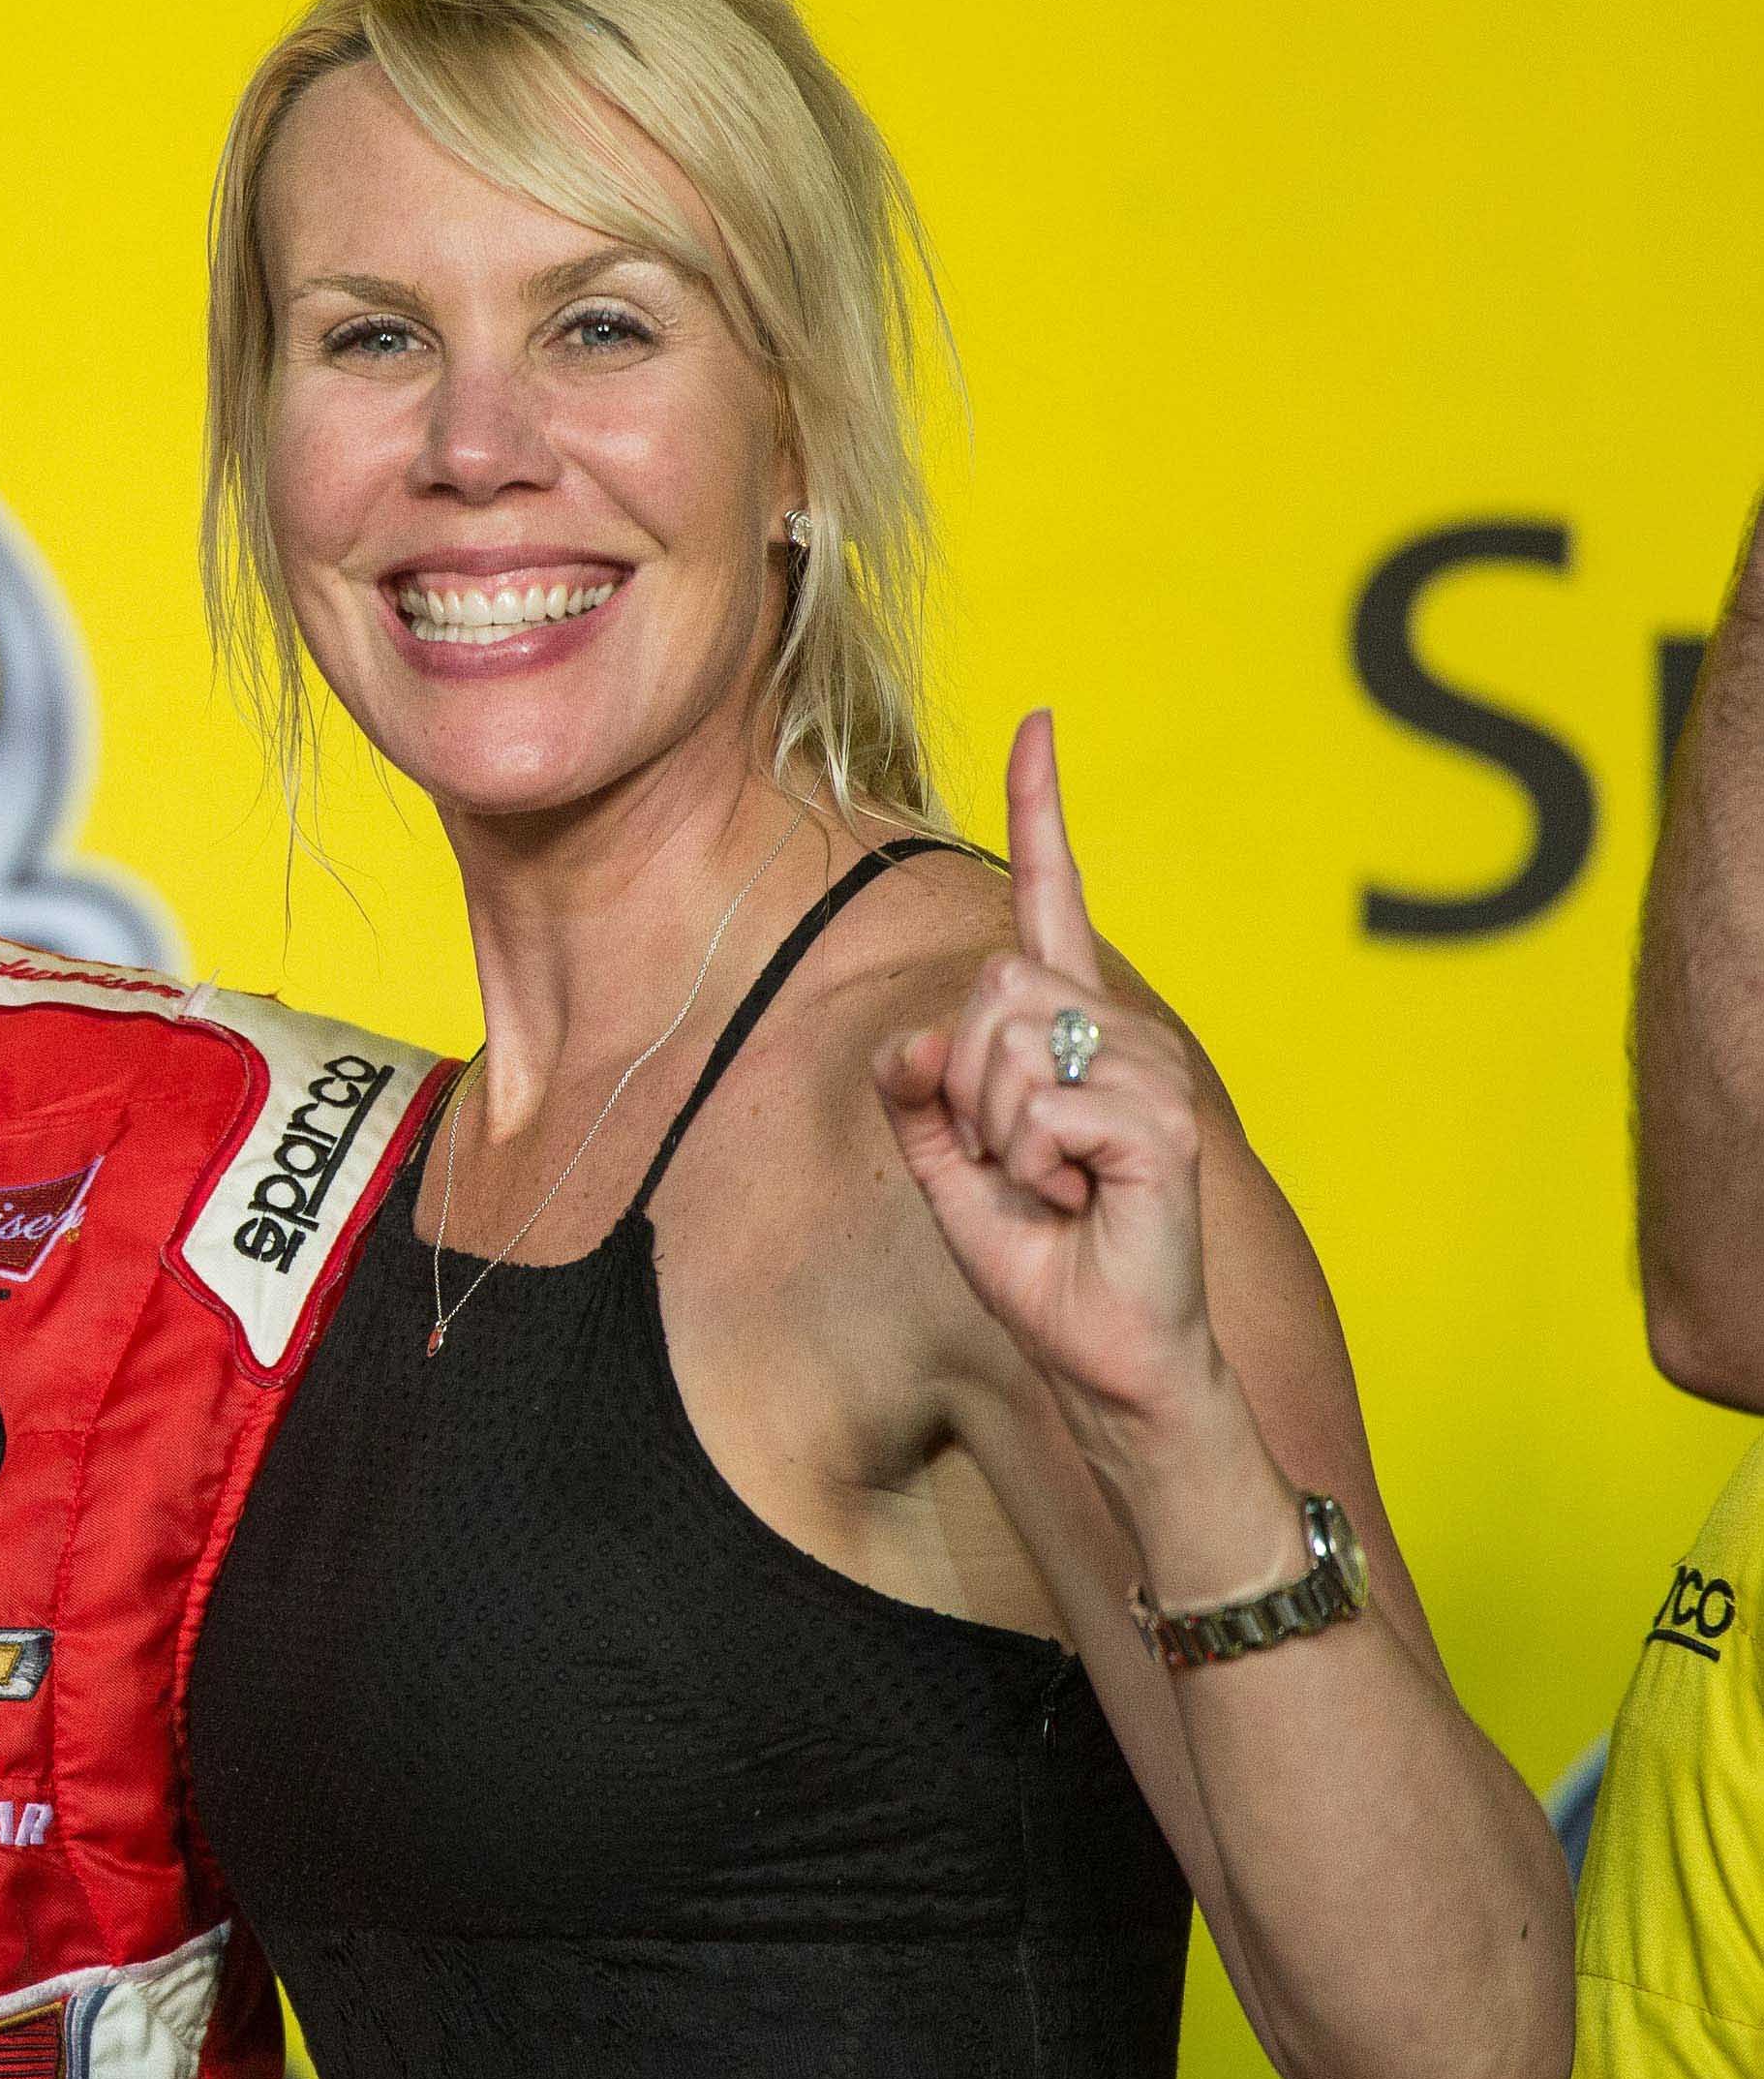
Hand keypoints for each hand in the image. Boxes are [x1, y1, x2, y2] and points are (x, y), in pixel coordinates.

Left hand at [875, 710, 1221, 1428]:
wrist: (1105, 1356)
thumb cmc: (1041, 1262)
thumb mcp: (949, 1170)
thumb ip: (921, 1095)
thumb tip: (914, 1043)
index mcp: (1069, 1030)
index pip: (1053, 899)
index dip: (1043, 810)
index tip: (1040, 722)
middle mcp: (1122, 1030)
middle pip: (988, 988)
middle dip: (966, 1087)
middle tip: (1015, 1163)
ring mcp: (1152, 1070)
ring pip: (1008, 1048)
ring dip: (999, 1137)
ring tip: (1053, 1188)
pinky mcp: (1163, 1120)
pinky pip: (1041, 1109)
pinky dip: (1032, 1167)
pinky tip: (1079, 1202)